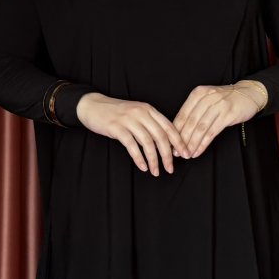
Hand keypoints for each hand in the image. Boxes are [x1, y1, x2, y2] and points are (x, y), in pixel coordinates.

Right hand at [74, 92, 188, 175]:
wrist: (93, 106)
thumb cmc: (117, 113)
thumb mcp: (137, 113)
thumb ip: (151, 124)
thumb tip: (167, 144)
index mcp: (149, 109)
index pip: (169, 126)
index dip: (179, 142)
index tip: (186, 155)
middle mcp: (141, 113)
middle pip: (160, 136)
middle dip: (168, 155)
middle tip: (171, 168)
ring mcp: (129, 120)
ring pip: (147, 142)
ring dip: (154, 160)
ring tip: (156, 171)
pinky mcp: (117, 128)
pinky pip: (132, 146)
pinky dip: (139, 158)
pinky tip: (143, 166)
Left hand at [172, 82, 265, 158]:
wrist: (248, 94)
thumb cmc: (225, 100)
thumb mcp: (207, 100)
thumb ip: (194, 112)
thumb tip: (179, 132)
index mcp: (198, 94)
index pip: (183, 114)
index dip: (175, 131)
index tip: (170, 143)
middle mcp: (207, 97)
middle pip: (190, 122)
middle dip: (182, 140)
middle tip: (176, 153)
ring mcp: (218, 105)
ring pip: (200, 128)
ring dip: (192, 143)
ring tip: (187, 155)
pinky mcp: (228, 114)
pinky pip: (212, 132)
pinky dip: (203, 143)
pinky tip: (198, 151)